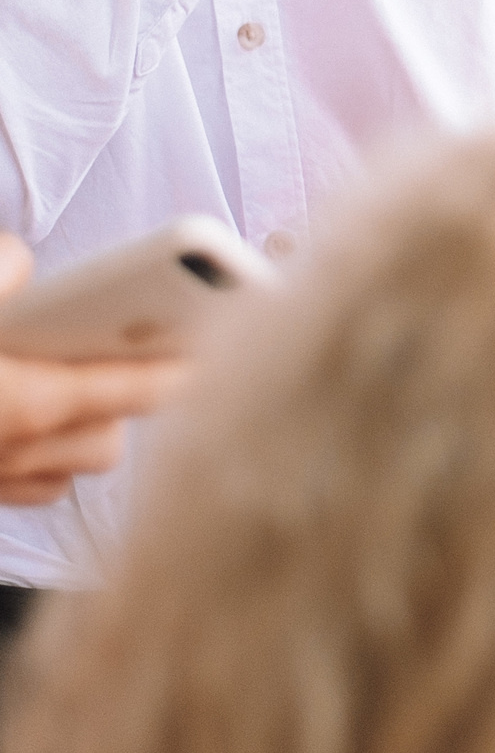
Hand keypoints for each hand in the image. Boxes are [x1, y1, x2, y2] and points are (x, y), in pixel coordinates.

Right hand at [0, 238, 187, 506]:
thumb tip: (21, 264)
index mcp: (10, 405)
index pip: (116, 393)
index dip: (171, 373)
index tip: (215, 356)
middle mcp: (1, 456)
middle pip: (101, 444)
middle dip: (123, 405)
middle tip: (140, 354)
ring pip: (62, 473)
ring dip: (79, 434)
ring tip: (79, 384)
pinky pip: (18, 488)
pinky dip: (35, 459)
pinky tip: (25, 420)